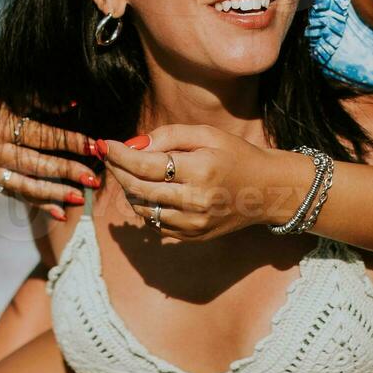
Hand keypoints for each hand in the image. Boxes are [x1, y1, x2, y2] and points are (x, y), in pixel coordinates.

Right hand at [0, 98, 100, 220]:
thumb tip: (73, 104)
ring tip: (79, 198)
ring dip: (55, 193)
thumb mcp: (13, 93)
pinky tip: (60, 212)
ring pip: (28, 185)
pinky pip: (18, 194)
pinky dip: (40, 203)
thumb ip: (42, 101)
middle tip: (92, 179)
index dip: (70, 141)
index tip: (94, 147)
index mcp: (0, 125)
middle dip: (68, 171)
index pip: (43, 136)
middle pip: (37, 164)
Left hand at [99, 125, 310, 241]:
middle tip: (109, 157)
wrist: (267, 190)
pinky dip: (145, 207)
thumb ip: (169, 136)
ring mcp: (195, 224)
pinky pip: (156, 224)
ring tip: (130, 172)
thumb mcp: (207, 135)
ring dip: (129, 190)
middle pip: (139, 189)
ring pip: (144, 209)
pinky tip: (148, 191)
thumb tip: (134, 145)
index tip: (104, 144)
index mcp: (200, 171)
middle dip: (118, 171)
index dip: (120, 155)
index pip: (146, 165)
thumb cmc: (235, 155)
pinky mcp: (194, 237)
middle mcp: (196, 202)